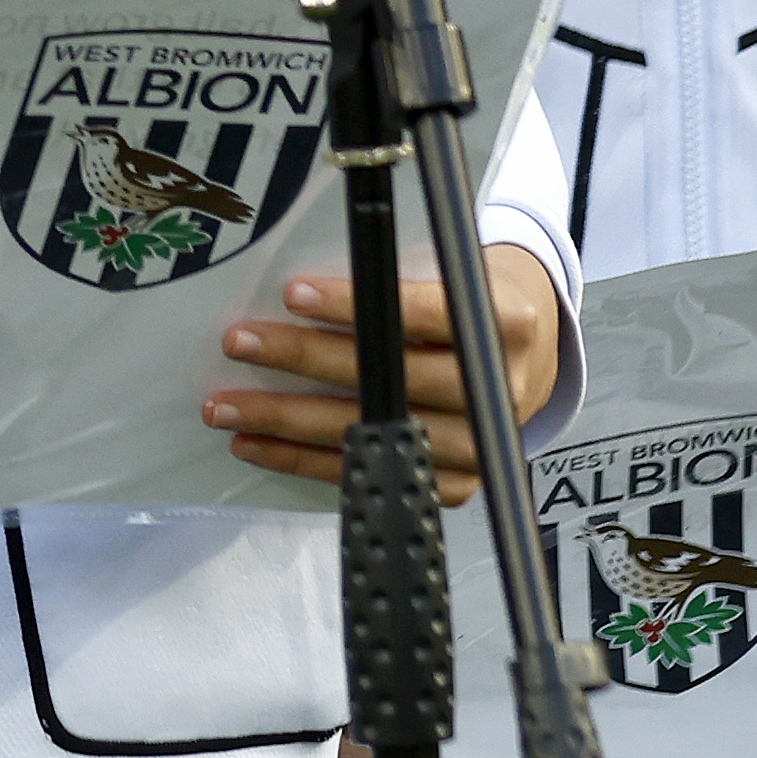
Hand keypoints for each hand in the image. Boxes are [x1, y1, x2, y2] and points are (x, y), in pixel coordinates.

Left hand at [207, 246, 567, 502]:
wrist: (530, 356)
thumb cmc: (470, 304)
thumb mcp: (456, 275)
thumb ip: (401, 281)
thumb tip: (298, 285)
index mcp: (502, 324)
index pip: (417, 314)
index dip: (352, 306)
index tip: (291, 295)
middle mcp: (494, 389)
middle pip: (386, 378)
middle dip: (301, 360)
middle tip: (238, 343)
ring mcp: (477, 444)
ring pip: (368, 432)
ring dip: (286, 421)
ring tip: (226, 406)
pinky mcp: (457, 482)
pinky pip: (370, 473)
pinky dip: (305, 461)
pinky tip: (257, 444)